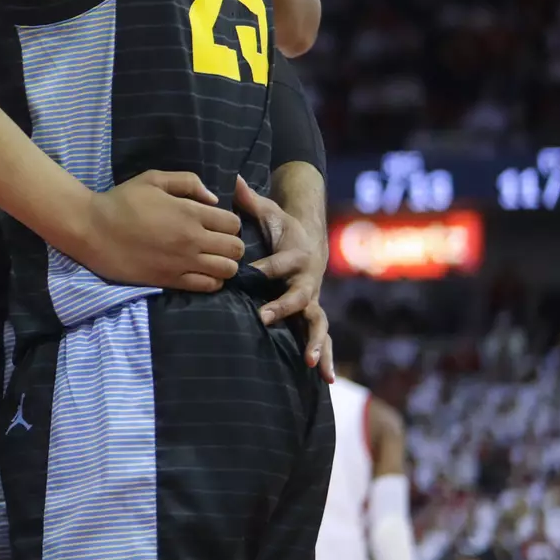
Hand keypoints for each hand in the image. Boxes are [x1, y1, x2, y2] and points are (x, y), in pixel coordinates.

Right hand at [70, 171, 245, 291]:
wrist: (92, 230)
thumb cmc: (121, 201)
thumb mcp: (152, 179)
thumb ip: (187, 182)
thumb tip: (213, 199)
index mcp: (190, 213)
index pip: (233, 223)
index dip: (229, 222)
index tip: (216, 222)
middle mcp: (193, 240)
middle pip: (236, 248)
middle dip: (232, 244)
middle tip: (216, 241)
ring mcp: (183, 262)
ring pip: (228, 270)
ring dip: (225, 264)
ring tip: (211, 258)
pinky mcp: (171, 280)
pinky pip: (208, 286)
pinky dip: (212, 280)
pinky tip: (200, 271)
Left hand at [242, 176, 334, 381]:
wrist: (309, 240)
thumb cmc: (281, 227)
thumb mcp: (269, 212)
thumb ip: (250, 200)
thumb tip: (233, 180)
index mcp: (295, 255)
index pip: (281, 262)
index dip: (268, 266)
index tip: (250, 271)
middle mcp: (307, 280)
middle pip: (300, 295)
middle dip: (284, 307)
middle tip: (265, 317)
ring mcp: (312, 299)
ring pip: (318, 323)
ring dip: (315, 342)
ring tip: (312, 364)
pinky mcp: (312, 314)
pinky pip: (321, 338)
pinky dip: (326, 357)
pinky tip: (326, 379)